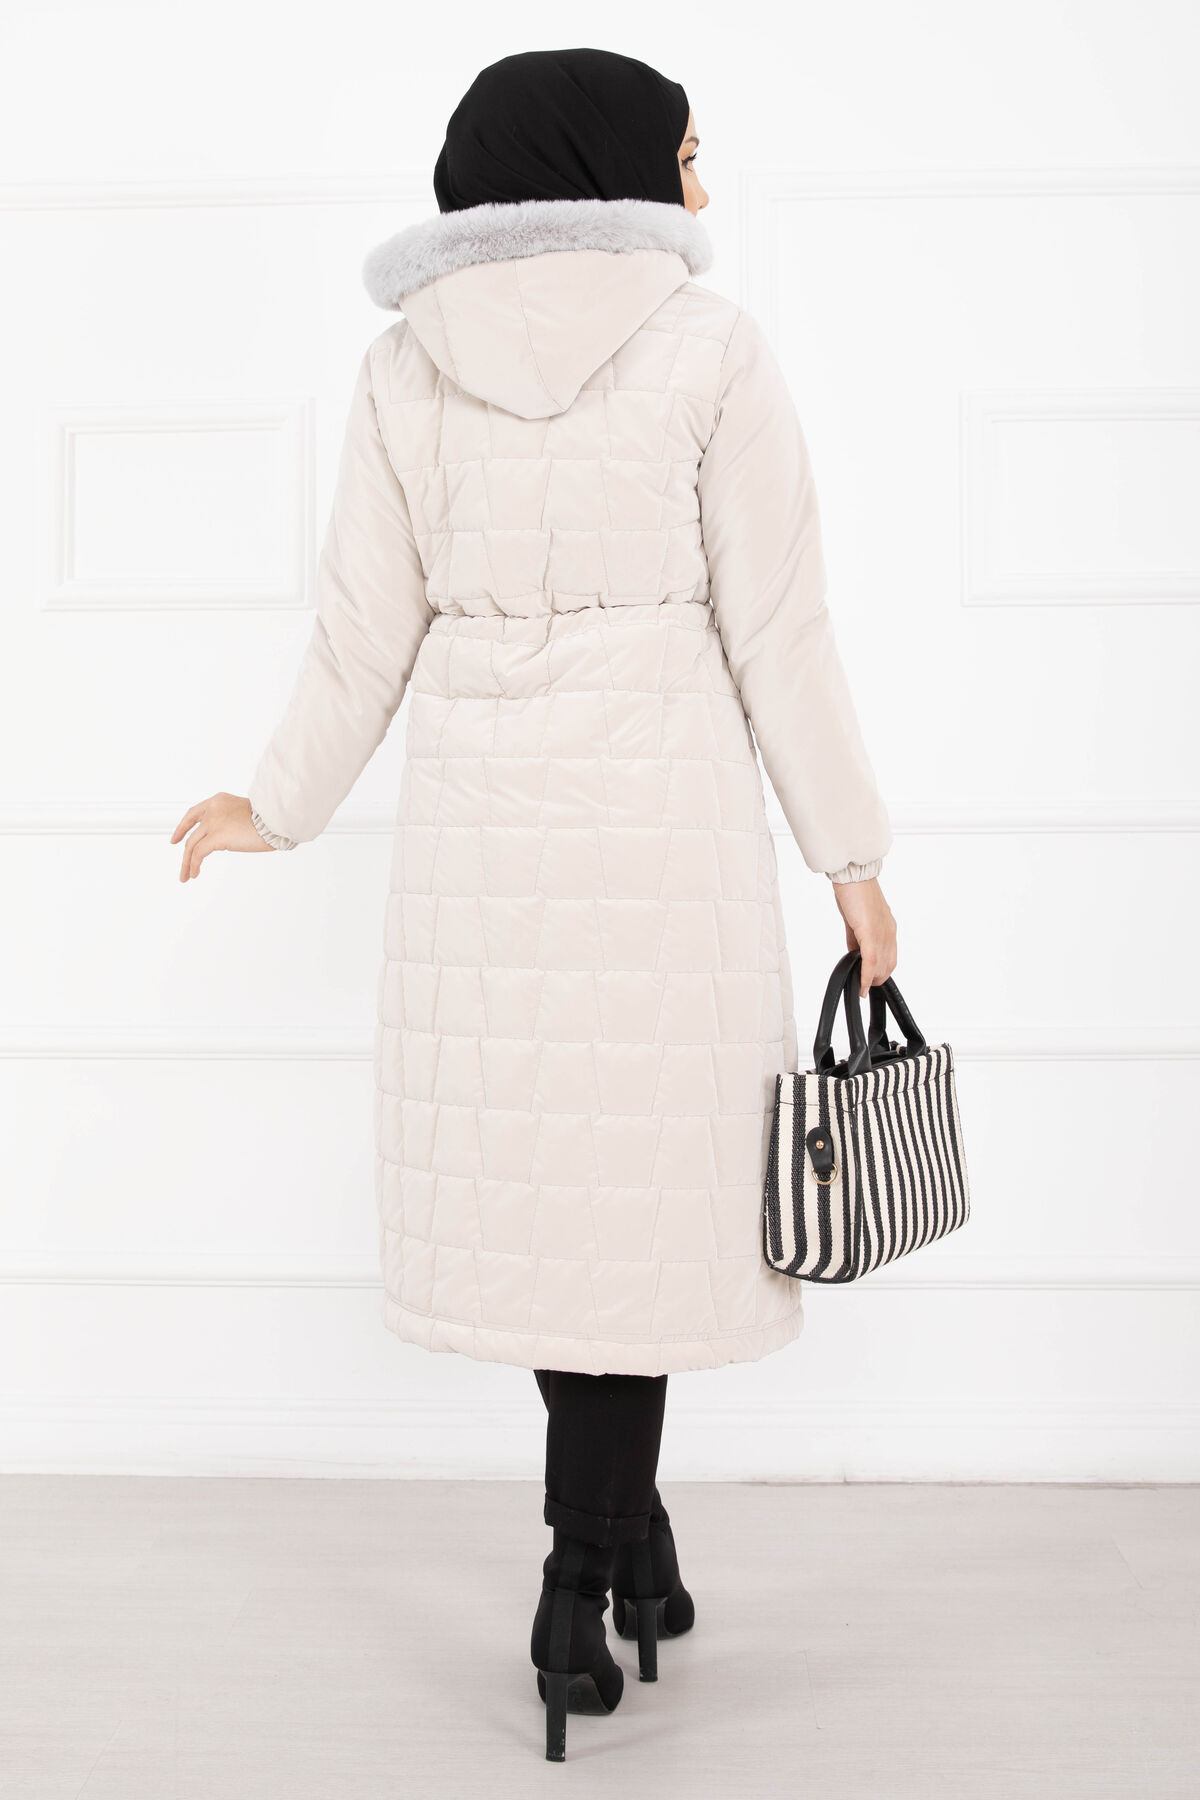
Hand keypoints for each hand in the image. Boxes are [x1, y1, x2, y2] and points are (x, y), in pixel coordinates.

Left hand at [171, 793, 272, 881]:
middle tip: (180, 859)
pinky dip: (194, 865)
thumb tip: (228, 836)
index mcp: (218, 801)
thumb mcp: (245, 814)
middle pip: (190, 831)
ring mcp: (212, 822)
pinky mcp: (216, 837)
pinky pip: (198, 854)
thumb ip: (231, 821)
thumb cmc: (270, 819)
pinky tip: (194, 873)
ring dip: (187, 862)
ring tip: (186, 875)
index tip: (178, 836)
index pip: (194, 813)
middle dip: (182, 846)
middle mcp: (212, 809)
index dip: (183, 826)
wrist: (276, 820)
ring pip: (191, 845)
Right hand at [831, 876, 897, 996]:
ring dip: (871, 979)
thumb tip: (854, 953)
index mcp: (887, 927)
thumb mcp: (855, 919)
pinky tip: (861, 985)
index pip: (889, 955)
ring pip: (880, 965)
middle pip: (888, 963)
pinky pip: (870, 960)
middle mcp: (889, 931)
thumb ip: (856, 938)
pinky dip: (865, 976)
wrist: (852, 875)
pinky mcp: (871, 933)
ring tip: (862, 987)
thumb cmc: (853, 891)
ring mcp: (882, 933)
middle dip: (877, 978)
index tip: (871, 979)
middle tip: (865, 987)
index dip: (881, 970)